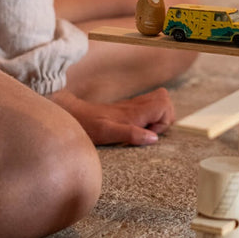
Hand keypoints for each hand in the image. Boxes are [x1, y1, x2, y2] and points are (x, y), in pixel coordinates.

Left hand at [48, 87, 173, 145]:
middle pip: (165, 99)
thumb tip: (153, 138)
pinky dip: (150, 118)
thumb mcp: (107, 133)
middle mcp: (136, 106)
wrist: (73, 115)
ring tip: (145, 130)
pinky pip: (148, 107)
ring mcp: (132, 106)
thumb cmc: (89, 125)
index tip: (149, 133)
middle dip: (165, 117)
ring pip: (158, 101)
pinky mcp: (128, 110)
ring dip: (158, 117)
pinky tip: (138, 128)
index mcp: (134, 112)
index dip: (163, 121)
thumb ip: (131, 134)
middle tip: (150, 131)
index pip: (164, 105)